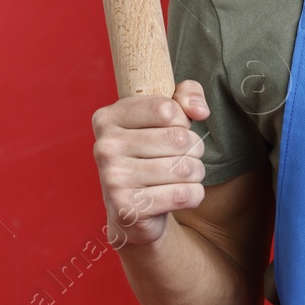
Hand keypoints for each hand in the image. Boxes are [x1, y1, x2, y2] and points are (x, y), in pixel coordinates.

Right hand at [92, 79, 211, 248]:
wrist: (133, 210)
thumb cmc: (154, 154)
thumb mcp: (168, 115)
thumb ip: (187, 94)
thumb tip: (200, 111)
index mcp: (107, 117)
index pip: (166, 108)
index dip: (182, 120)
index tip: (174, 129)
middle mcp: (104, 146)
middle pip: (179, 138)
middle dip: (194, 148)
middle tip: (182, 157)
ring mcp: (113, 178)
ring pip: (185, 168)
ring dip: (196, 172)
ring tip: (182, 176)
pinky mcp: (128, 208)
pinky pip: (184, 195)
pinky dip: (195, 195)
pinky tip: (180, 196)